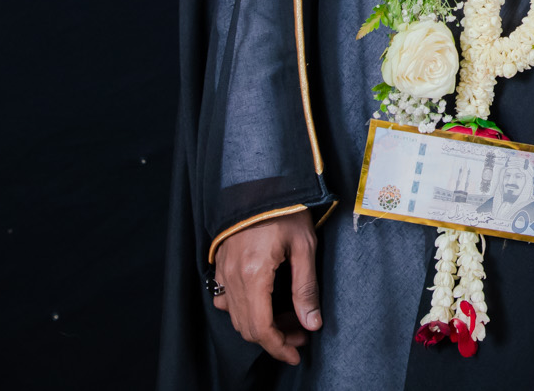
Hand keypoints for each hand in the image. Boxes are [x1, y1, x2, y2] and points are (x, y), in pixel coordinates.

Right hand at [211, 212, 321, 365]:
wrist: (258, 180)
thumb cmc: (285, 208)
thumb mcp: (304, 246)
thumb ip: (306, 288)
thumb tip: (311, 323)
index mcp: (254, 274)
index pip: (261, 328)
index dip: (278, 347)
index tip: (295, 354)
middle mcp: (233, 276)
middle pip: (248, 327)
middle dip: (275, 338)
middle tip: (300, 334)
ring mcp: (224, 270)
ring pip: (237, 315)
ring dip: (261, 325)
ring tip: (288, 318)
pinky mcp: (221, 262)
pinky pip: (227, 297)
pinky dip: (244, 309)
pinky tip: (264, 301)